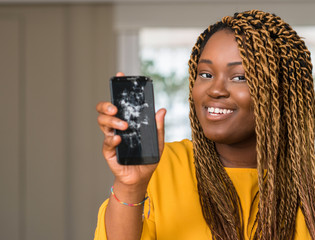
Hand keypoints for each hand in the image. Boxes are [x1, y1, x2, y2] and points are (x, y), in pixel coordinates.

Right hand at [97, 72, 166, 186]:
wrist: (141, 178)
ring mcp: (112, 138)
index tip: (120, 75)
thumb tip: (162, 110)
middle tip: (116, 108)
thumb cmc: (148, 158)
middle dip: (107, 105)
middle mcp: (117, 127)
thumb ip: (158, 127)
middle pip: (105, 111)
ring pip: (102, 123)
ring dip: (112, 121)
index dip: (120, 89)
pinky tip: (119, 138)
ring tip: (124, 126)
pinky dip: (112, 139)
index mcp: (128, 121)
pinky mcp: (109, 151)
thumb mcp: (158, 141)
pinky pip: (107, 142)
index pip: (121, 102)